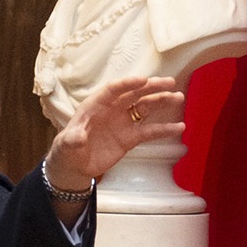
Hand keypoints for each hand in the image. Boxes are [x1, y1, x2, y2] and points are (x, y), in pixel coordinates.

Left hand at [46, 75, 185, 192]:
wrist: (74, 167)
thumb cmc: (67, 150)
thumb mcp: (66, 145)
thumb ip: (73, 139)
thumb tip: (78, 137)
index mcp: (95, 105)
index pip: (113, 90)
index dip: (128, 84)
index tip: (143, 80)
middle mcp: (112, 110)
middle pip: (134, 94)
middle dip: (151, 87)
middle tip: (169, 82)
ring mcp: (123, 122)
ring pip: (145, 108)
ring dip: (161, 102)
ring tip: (178, 97)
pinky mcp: (130, 138)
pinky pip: (150, 131)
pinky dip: (164, 129)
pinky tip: (179, 127)